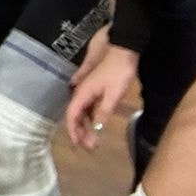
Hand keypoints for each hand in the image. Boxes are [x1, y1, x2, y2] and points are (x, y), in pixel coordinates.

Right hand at [65, 32, 138, 147]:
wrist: (124, 49)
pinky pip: (89, 105)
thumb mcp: (113, 94)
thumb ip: (103, 112)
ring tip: (92, 138)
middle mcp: (82, 91)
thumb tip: (96, 130)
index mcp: (83, 92)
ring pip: (82, 110)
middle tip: (88, 146)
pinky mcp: (96, 87)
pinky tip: (98, 123)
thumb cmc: (118, 71)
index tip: (78, 144)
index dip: (73, 130)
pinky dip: (91, 116)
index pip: (72, 115)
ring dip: (85, 124)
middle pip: (75, 114)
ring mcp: (88, 88)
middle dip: (79, 131)